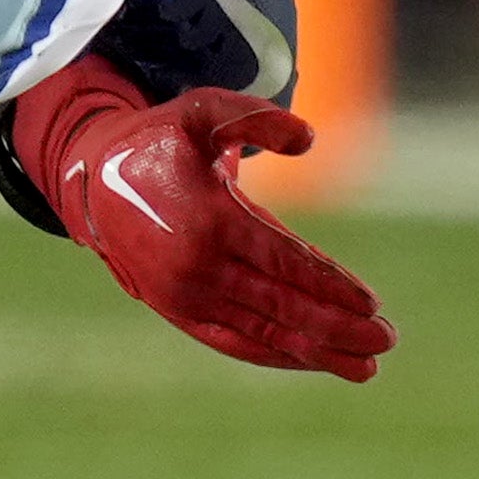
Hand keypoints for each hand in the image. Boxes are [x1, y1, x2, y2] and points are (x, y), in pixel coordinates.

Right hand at [13, 59, 391, 379]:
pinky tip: (310, 361)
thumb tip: (308, 138)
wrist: (91, 180)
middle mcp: (199, 269)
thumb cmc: (160, 140)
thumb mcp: (204, 111)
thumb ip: (256, 117)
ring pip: (261, 334)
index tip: (373, 303)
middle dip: (338, 327)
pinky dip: (273, 355)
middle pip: (283, 307)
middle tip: (387, 339)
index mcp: (211, 222)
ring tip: (364, 367)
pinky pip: (233, 342)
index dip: (332, 285)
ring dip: (316, 352)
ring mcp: (186, 298)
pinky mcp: (177, 312)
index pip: (286, 264)